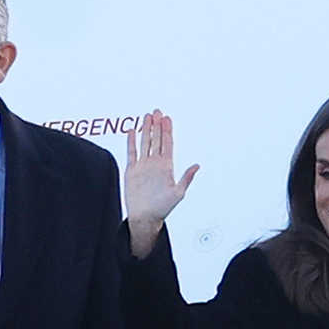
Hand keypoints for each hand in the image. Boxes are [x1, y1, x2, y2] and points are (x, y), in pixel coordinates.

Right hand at [125, 109, 197, 257]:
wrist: (145, 217)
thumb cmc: (162, 208)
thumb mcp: (178, 193)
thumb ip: (186, 178)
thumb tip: (197, 166)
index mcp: (166, 167)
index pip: (167, 144)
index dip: (168, 130)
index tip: (167, 118)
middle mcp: (155, 164)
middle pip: (157, 139)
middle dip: (157, 125)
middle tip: (157, 111)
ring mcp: (143, 166)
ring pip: (145, 142)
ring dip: (146, 129)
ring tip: (146, 116)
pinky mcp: (132, 170)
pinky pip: (132, 152)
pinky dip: (131, 141)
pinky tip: (132, 131)